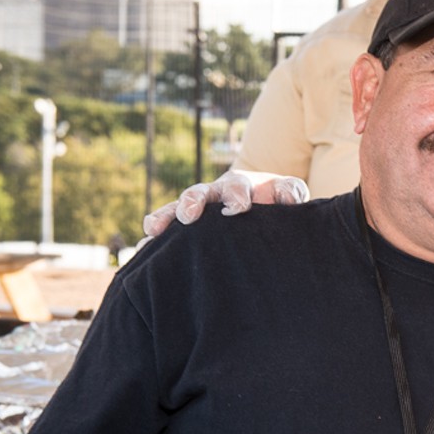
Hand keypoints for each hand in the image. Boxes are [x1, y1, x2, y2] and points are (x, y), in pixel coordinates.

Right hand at [142, 169, 309, 237]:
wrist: (262, 207)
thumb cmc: (277, 201)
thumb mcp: (287, 193)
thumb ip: (290, 191)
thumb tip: (289, 199)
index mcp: (240, 186)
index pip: (236, 187)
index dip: (237, 196)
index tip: (238, 209)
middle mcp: (213, 194)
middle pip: (199, 193)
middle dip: (192, 202)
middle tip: (189, 216)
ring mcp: (197, 210)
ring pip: (176, 209)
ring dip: (165, 217)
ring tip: (153, 230)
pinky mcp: (186, 227)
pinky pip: (166, 229)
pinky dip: (154, 236)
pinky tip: (142, 248)